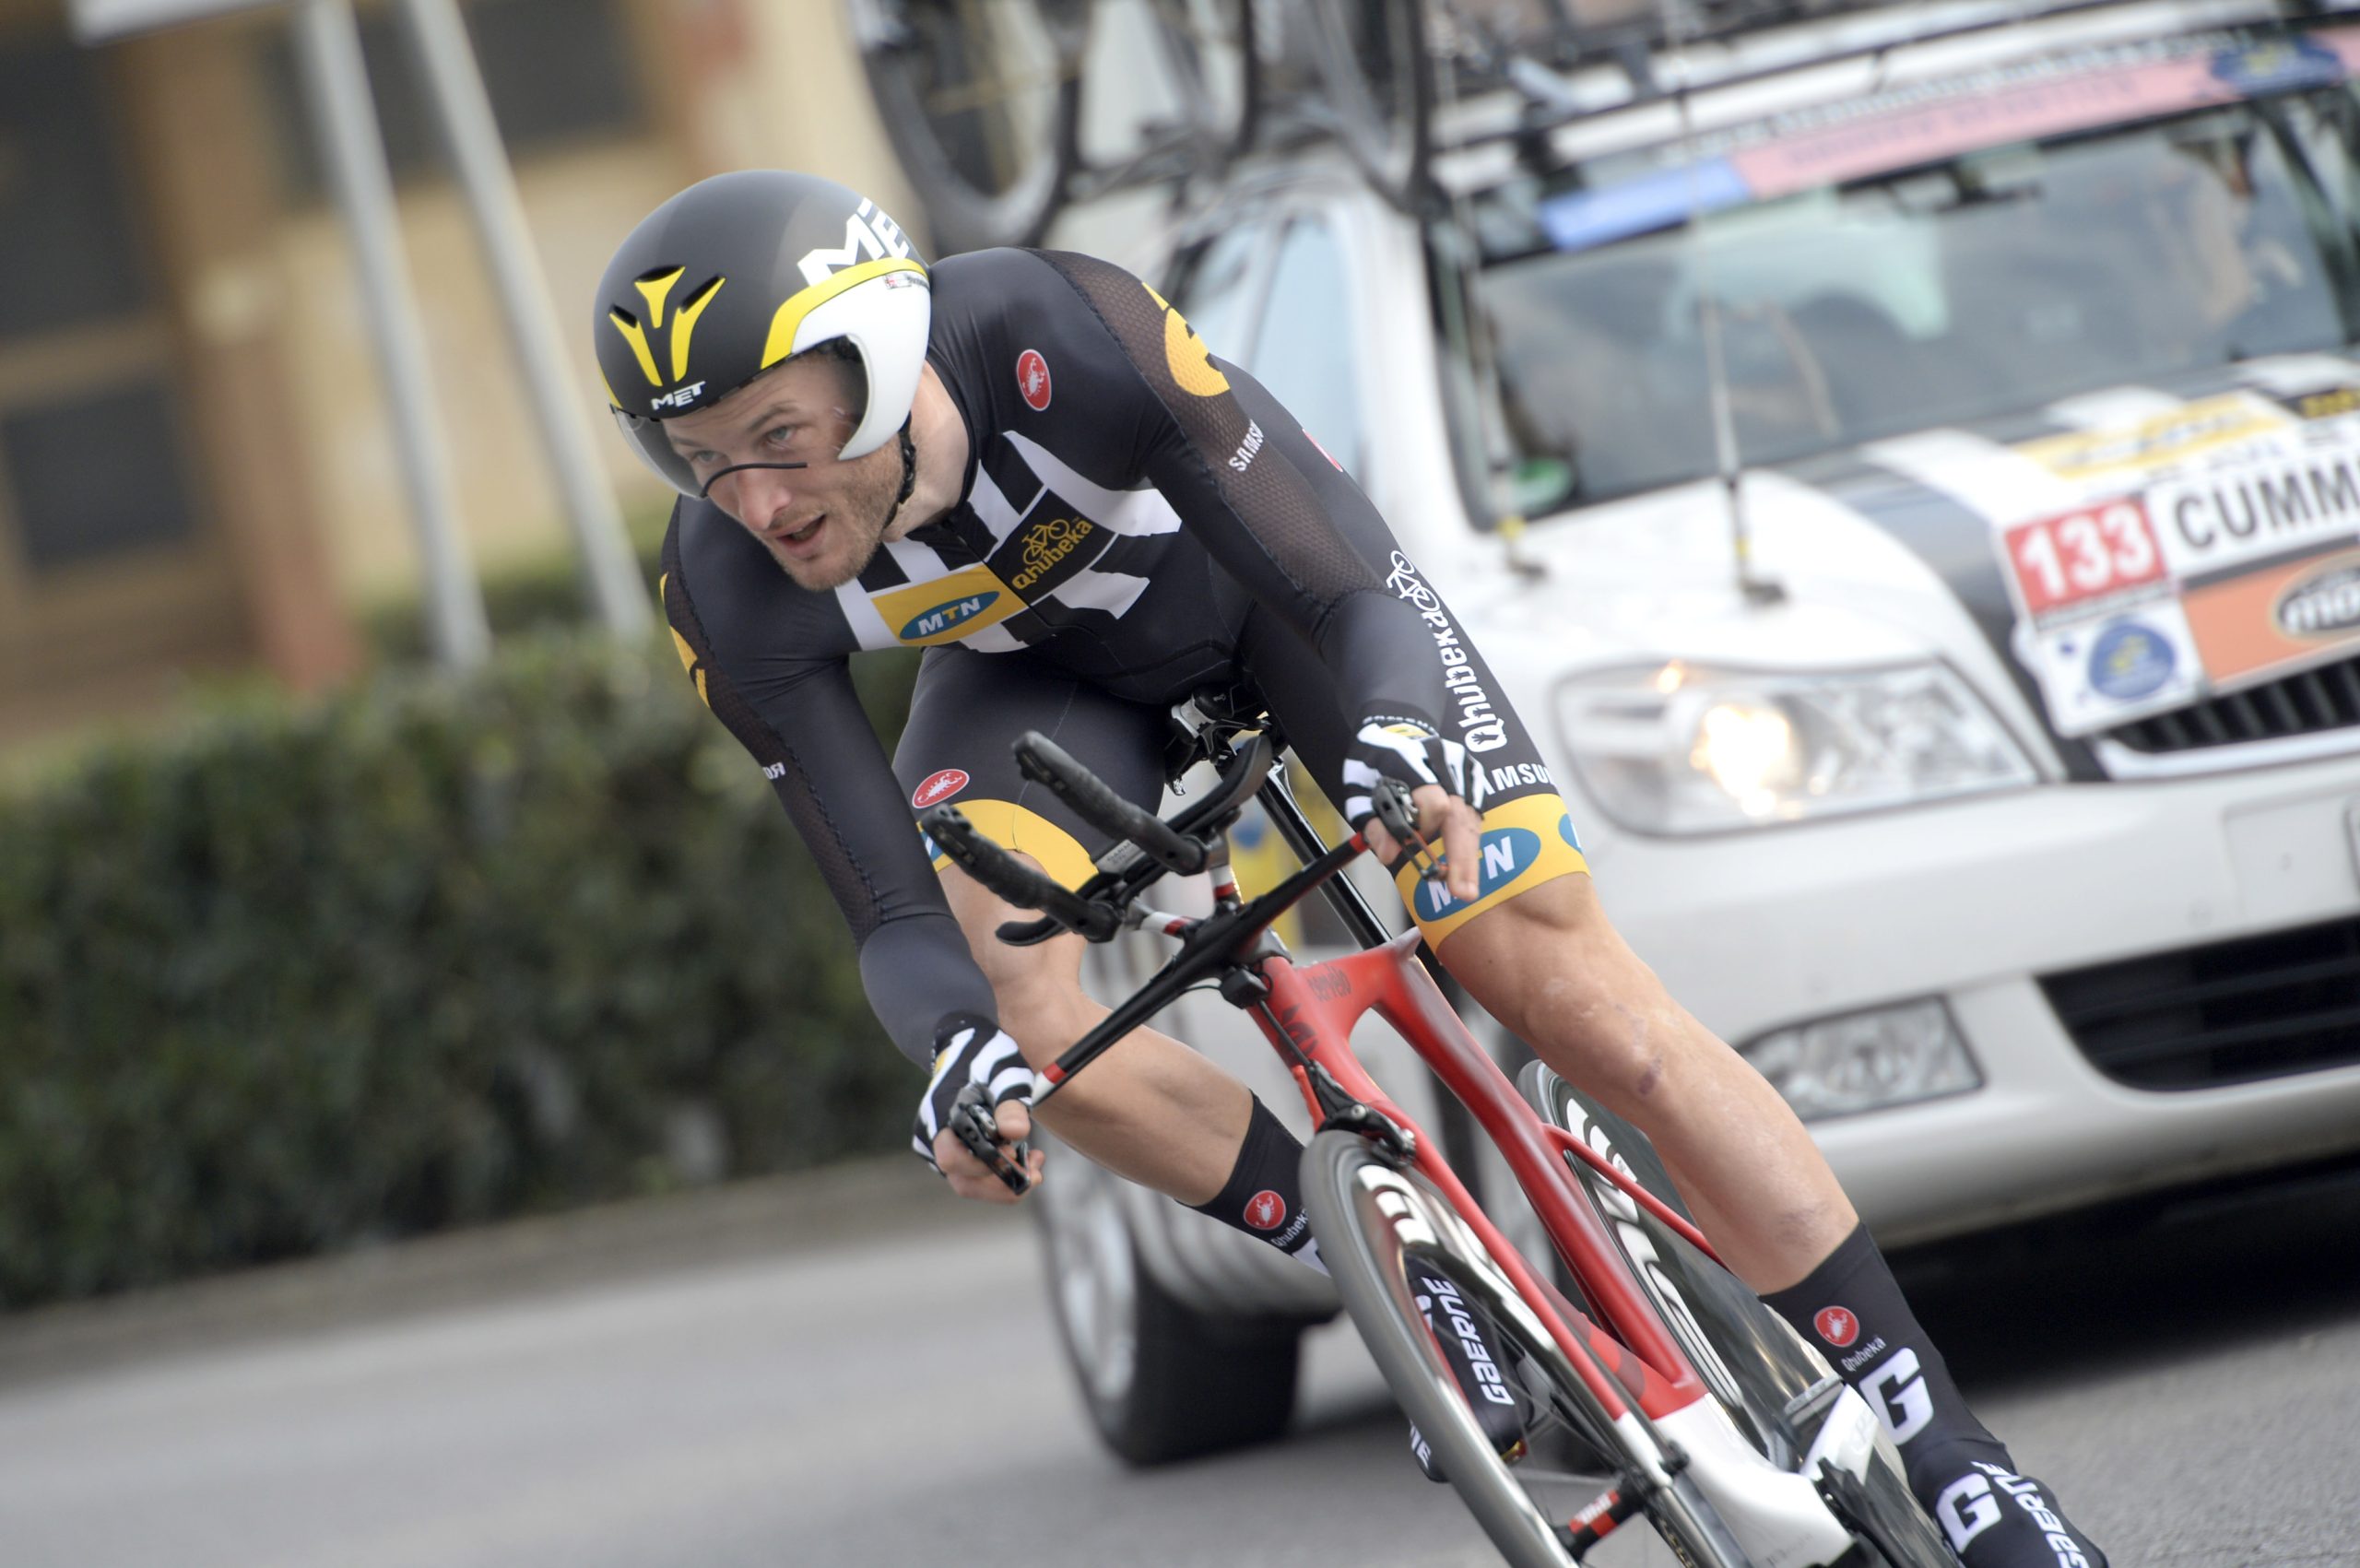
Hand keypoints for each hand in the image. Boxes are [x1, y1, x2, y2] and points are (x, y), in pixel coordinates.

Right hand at [912, 1020, 1045, 1202]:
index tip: (1015, 1153)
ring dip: (1004, 1181)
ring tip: (1034, 1159)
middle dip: (1003, 1184)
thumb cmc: (987, 1058)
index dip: (985, 1165)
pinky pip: (974, 1177)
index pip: (953, 1159)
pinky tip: (1022, 1155)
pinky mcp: (953, 1154)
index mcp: (940, 1116)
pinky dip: (999, 1174)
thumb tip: (1016, 1132)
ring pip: (971, 1184)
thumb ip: (1011, 1103)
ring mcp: (941, 1149)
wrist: (967, 1047)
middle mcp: (933, 1138)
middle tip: (1037, 1171)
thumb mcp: (1006, 1075)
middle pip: (964, 1182)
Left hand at [1341, 718, 1487, 904]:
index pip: (1432, 800)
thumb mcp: (1358, 791)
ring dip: (1467, 855)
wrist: (1396, 728)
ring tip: (1465, 888)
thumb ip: (1372, 823)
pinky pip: (1475, 813)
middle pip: (1459, 813)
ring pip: (1471, 817)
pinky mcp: (1475, 774)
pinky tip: (1461, 859)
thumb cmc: (1373, 764)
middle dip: (1462, 857)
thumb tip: (1390, 854)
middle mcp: (1443, 760)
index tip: (1412, 848)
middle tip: (1463, 893)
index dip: (1424, 830)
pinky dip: (1468, 838)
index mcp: (1410, 759)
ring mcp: (1463, 766)